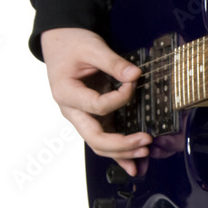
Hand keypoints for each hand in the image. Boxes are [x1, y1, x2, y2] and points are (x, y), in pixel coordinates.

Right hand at [41, 28, 151, 175]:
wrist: (61, 42)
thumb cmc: (72, 45)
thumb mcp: (92, 47)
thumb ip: (114, 62)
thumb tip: (135, 75)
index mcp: (66, 93)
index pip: (97, 106)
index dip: (120, 99)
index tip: (133, 83)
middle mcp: (72, 110)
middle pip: (95, 138)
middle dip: (121, 144)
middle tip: (146, 141)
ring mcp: (82, 116)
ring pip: (100, 144)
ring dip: (122, 152)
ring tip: (145, 154)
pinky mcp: (93, 116)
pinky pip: (105, 138)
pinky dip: (119, 153)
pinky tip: (133, 164)